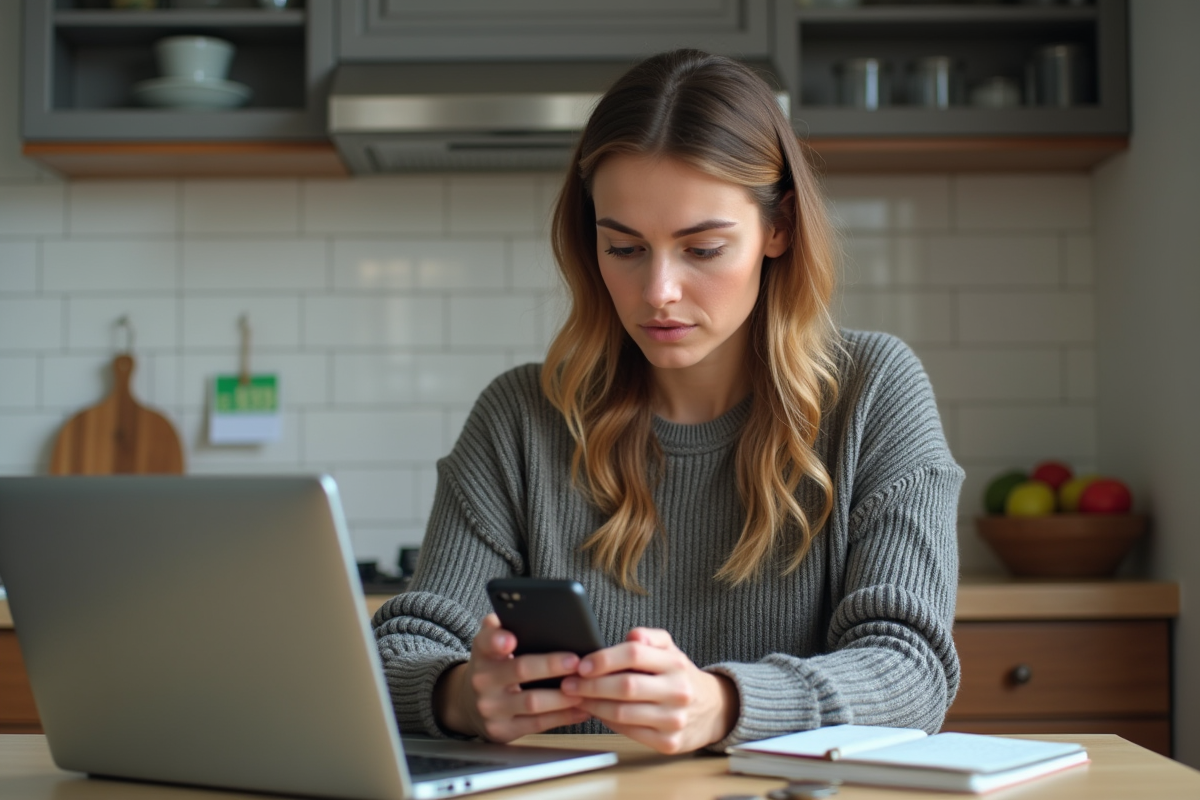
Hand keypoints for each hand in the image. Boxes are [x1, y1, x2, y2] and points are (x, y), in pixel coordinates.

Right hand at [434, 613, 590, 740]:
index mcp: (482, 653)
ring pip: (532, 702)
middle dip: (550, 666)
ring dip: (563, 696)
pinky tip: (582, 708)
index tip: (511, 639)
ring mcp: (492, 708)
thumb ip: (502, 627)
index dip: (497, 640)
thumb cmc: (493, 667)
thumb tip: (523, 610)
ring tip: (586, 686)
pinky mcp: (503, 730)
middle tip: (576, 660)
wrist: (469, 705)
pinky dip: (564, 717)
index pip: (485, 642)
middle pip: (520, 670)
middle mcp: (483, 681)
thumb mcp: (490, 645)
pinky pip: (538, 724)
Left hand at [559, 627, 738, 753]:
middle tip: (568, 684)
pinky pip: (629, 732)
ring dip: (593, 706)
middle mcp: (678, 691)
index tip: (581, 664)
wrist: (713, 710)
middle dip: (590, 686)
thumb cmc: (679, 675)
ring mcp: (674, 720)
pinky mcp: (669, 743)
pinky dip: (608, 722)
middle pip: (625, 687)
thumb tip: (631, 636)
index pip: (634, 655)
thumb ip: (649, 637)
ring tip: (577, 698)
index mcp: (675, 663)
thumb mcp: (670, 649)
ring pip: (623, 713)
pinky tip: (597, 713)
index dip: (603, 659)